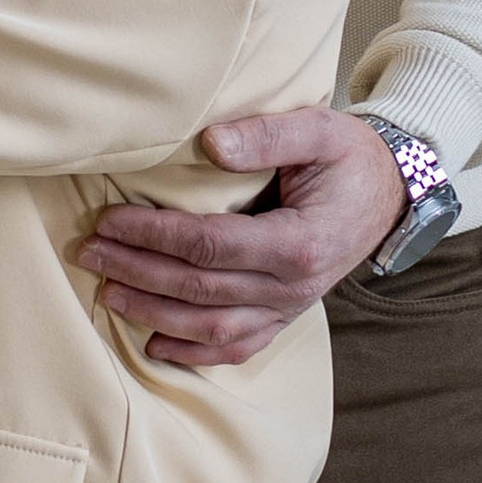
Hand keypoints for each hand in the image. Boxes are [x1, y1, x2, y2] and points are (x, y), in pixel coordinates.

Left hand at [77, 107, 409, 365]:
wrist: (392, 194)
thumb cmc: (351, 158)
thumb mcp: (320, 129)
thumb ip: (267, 135)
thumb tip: (210, 144)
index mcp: (298, 242)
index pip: (210, 245)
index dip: (154, 235)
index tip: (109, 220)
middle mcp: (292, 287)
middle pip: (200, 288)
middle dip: (138, 271)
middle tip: (89, 253)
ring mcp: (289, 308)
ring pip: (211, 327)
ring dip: (154, 314)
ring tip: (108, 293)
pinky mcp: (285, 317)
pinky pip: (237, 346)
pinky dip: (194, 353)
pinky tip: (154, 344)